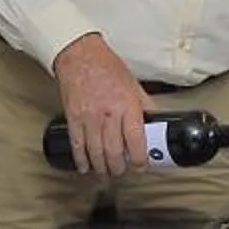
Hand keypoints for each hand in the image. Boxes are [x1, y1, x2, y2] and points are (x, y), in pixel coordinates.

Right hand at [51, 34, 148, 177]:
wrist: (79, 55)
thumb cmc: (107, 66)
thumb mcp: (134, 84)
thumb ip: (144, 104)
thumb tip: (155, 121)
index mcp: (127, 105)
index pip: (135, 140)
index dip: (139, 159)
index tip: (141, 166)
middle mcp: (109, 114)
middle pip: (114, 151)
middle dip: (120, 168)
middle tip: (123, 172)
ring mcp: (89, 117)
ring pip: (96, 152)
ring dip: (102, 168)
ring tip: (107, 173)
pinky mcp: (73, 118)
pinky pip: (77, 145)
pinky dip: (81, 160)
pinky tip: (85, 167)